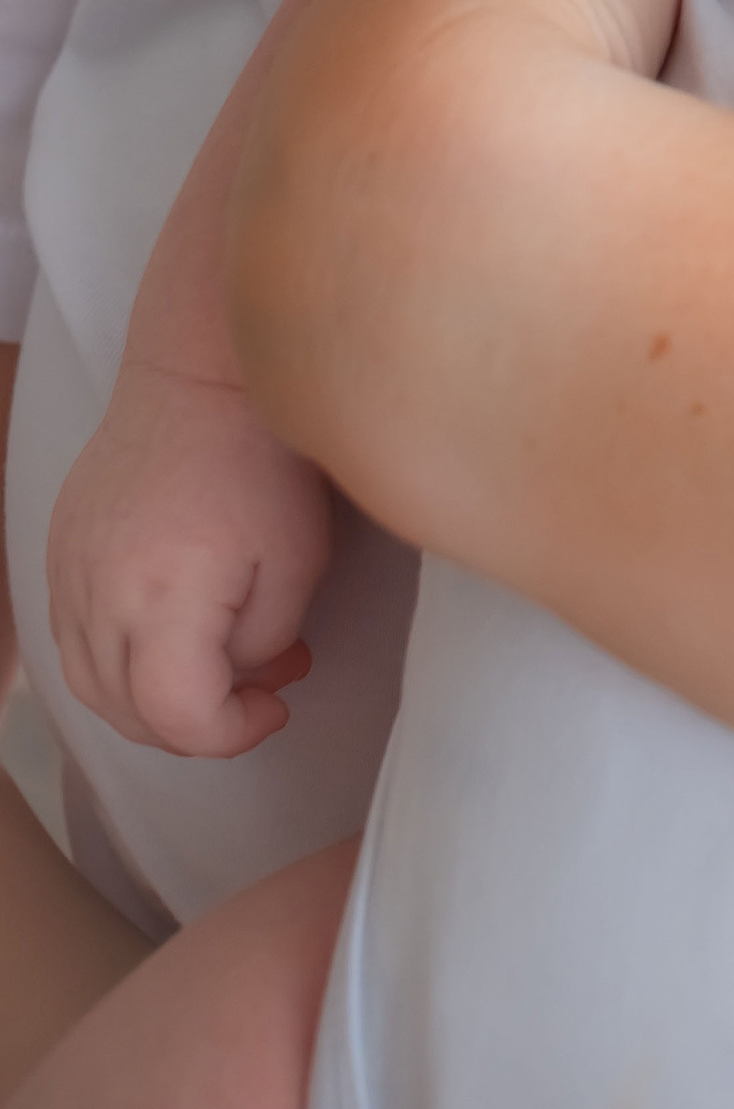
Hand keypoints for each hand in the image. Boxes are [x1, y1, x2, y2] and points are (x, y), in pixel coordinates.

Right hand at [47, 357, 332, 757]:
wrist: (200, 373)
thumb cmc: (260, 454)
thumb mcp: (298, 561)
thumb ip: (266, 642)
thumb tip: (242, 676)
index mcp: (162, 598)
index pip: (177, 717)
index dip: (231, 735)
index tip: (275, 707)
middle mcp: (98, 593)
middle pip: (128, 714)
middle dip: (197, 724)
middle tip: (256, 691)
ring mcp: (68, 572)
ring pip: (91, 684)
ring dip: (151, 700)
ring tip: (217, 664)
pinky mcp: (59, 550)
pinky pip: (74, 637)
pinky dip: (118, 659)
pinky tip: (171, 631)